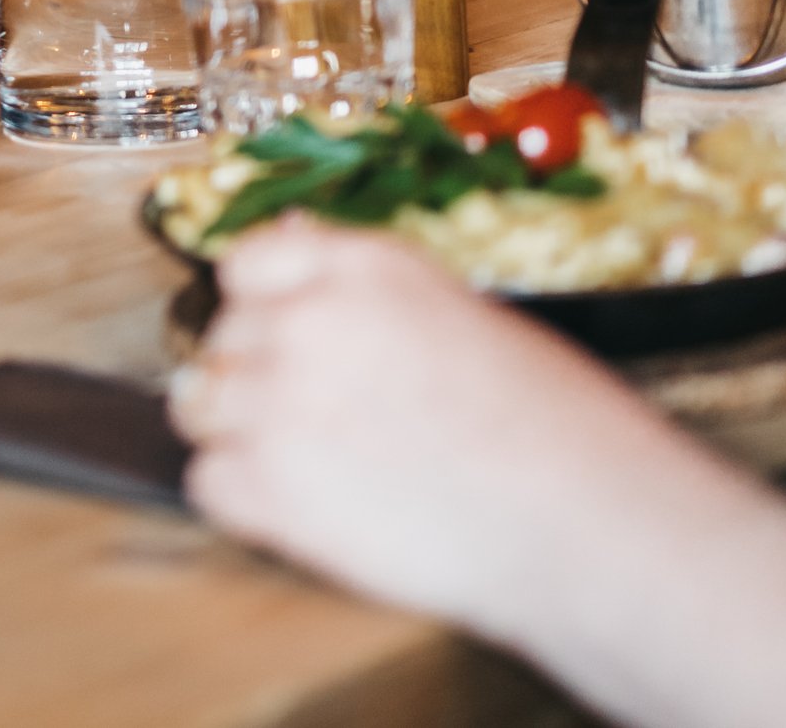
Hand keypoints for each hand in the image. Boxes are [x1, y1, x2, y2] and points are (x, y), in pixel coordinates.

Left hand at [173, 222, 710, 640]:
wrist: (587, 523)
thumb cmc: (559, 432)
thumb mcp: (466, 322)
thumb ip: (375, 311)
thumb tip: (322, 316)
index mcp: (361, 266)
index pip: (249, 262)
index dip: (264, 307)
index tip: (282, 339)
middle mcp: (306, 317)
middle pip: (222, 337)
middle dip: (257, 378)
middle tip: (319, 423)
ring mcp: (277, 400)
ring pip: (197, 407)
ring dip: (241, 436)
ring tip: (315, 469)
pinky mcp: (268, 487)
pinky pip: (207, 482)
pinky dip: (243, 501)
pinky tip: (305, 512)